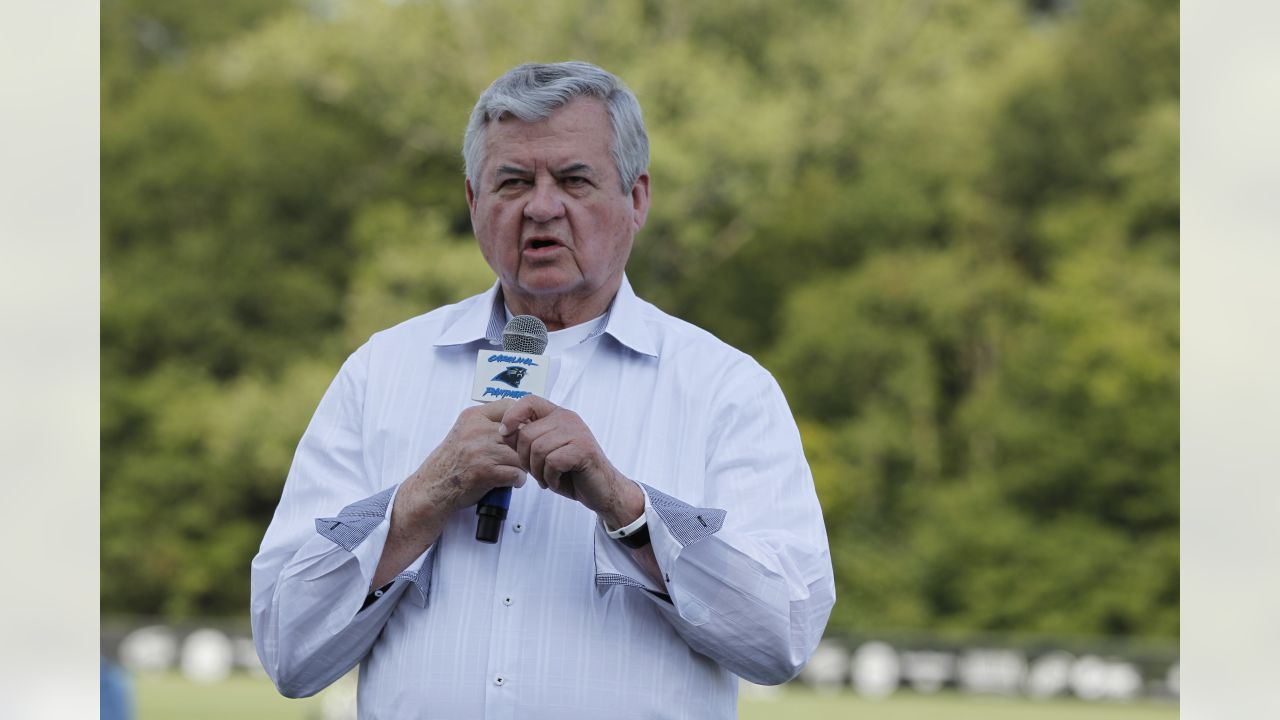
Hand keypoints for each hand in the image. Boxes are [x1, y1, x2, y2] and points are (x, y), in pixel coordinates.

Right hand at [398, 400, 525, 522]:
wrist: (432, 487)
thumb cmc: (452, 461)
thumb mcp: (465, 431)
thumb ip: (489, 424)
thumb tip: (525, 421)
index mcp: (473, 416)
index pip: (510, 406)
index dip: (523, 420)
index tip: (525, 432)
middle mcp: (476, 430)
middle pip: (519, 433)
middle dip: (524, 448)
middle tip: (523, 458)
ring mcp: (480, 451)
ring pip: (520, 455)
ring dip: (522, 466)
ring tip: (516, 471)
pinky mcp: (484, 472)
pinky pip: (516, 474)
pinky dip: (517, 480)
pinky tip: (511, 481)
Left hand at [498, 395, 642, 528]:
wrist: (600, 489)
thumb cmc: (571, 472)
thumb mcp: (543, 453)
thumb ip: (526, 440)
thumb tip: (505, 431)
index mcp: (557, 415)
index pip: (529, 401)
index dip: (512, 415)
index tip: (505, 434)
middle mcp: (567, 419)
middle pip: (527, 434)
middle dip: (524, 459)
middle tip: (537, 472)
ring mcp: (577, 433)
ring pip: (538, 449)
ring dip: (538, 471)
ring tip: (547, 478)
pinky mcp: (583, 449)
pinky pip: (552, 462)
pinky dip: (550, 477)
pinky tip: (558, 481)